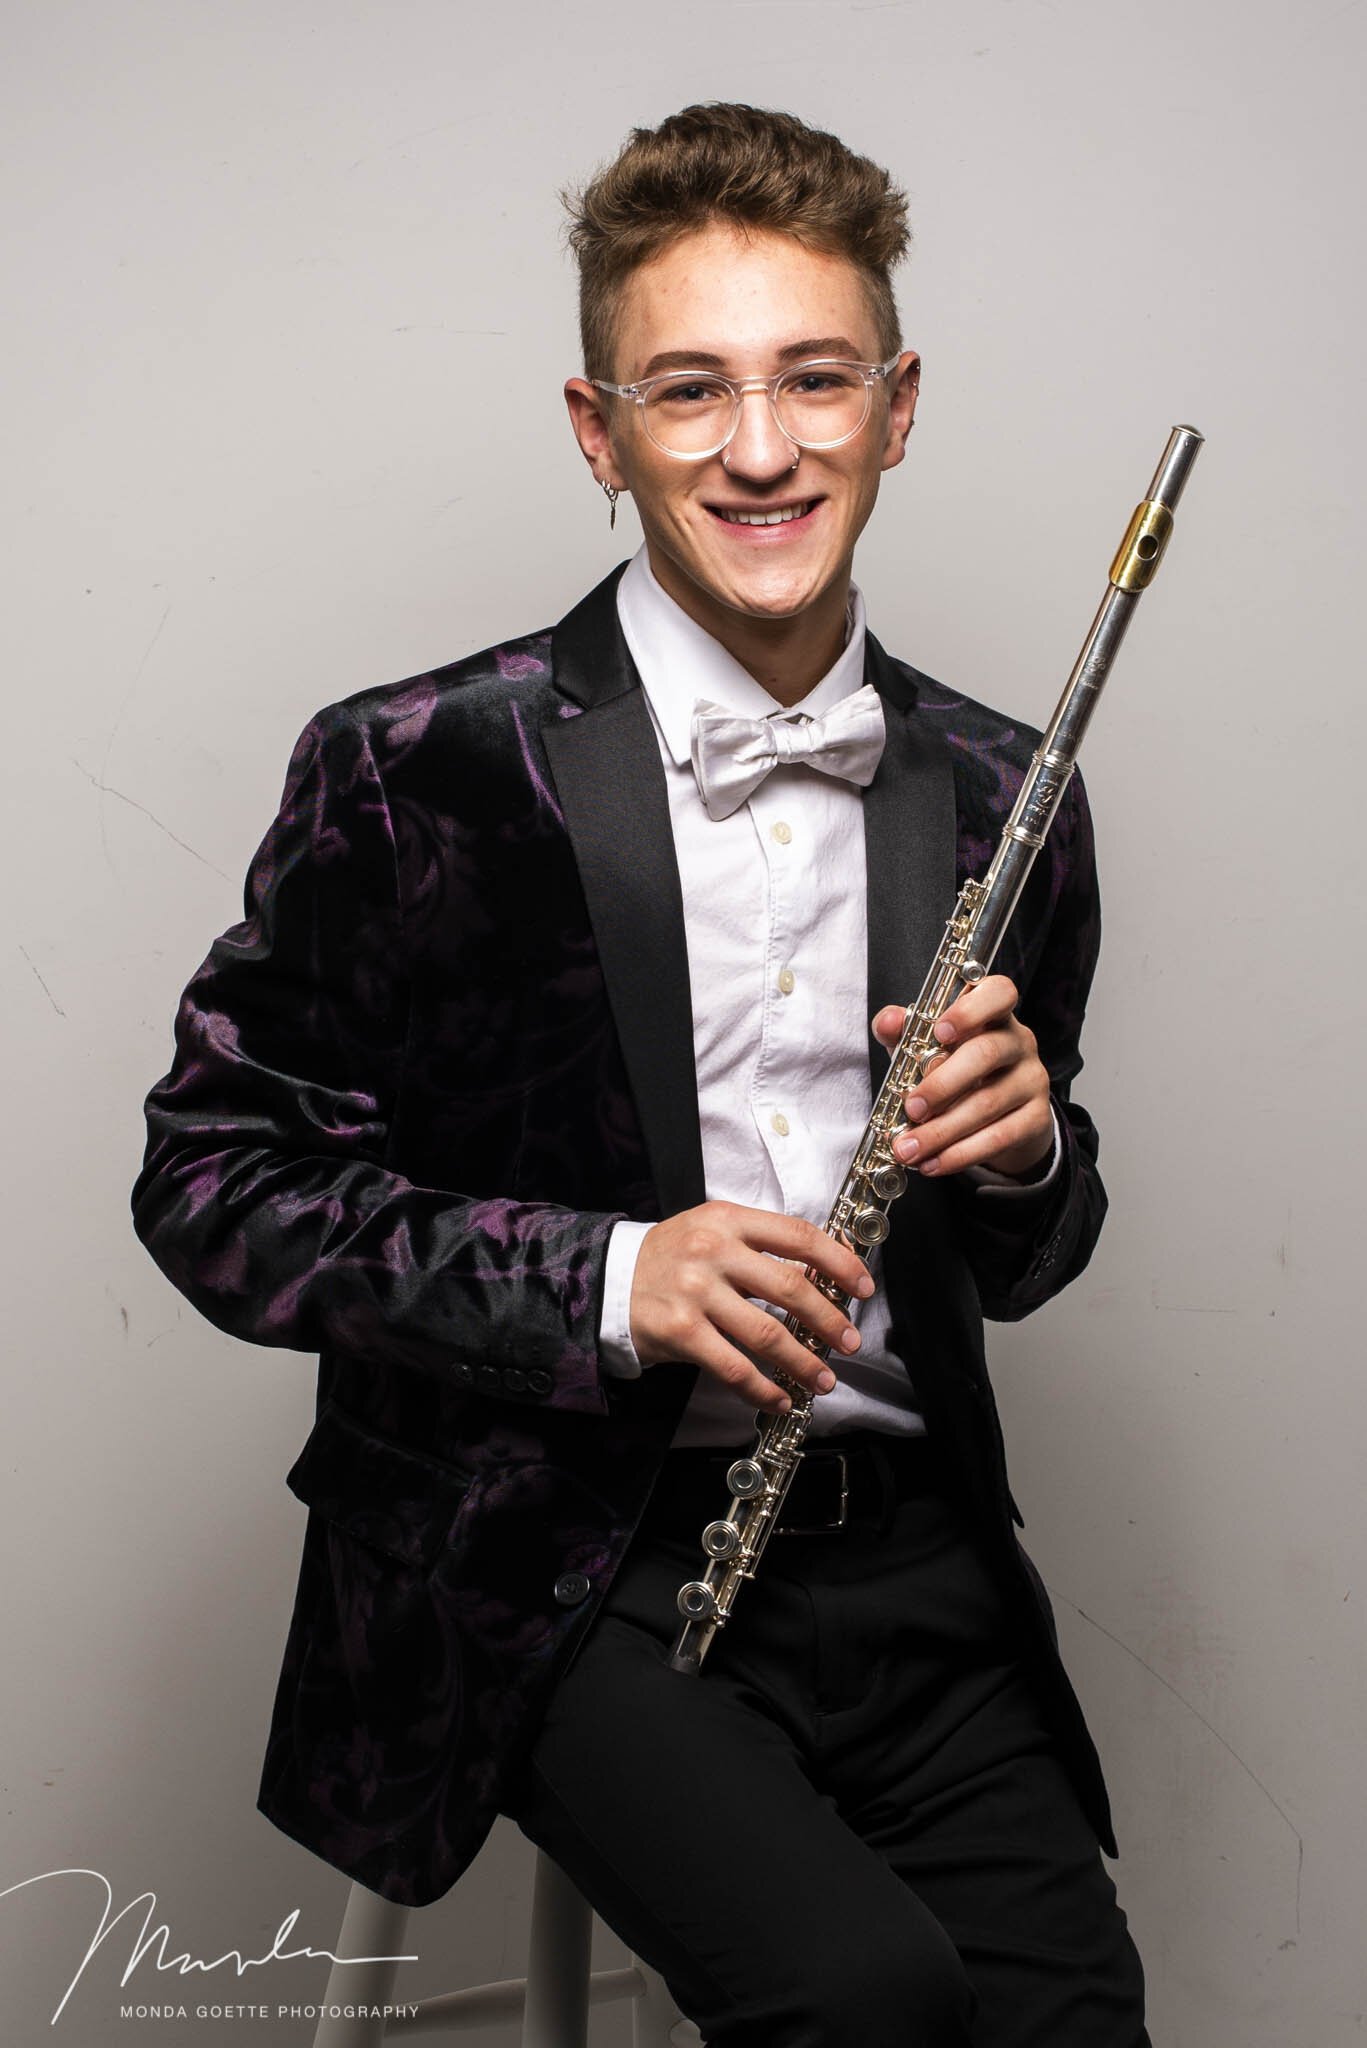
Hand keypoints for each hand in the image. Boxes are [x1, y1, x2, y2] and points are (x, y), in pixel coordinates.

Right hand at [629, 1202, 874, 1414]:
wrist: (608, 1280)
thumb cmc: (671, 1257)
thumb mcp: (713, 1232)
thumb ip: (760, 1247)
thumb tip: (819, 1277)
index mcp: (729, 1220)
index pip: (799, 1236)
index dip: (839, 1262)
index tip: (863, 1287)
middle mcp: (714, 1252)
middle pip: (791, 1288)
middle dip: (829, 1321)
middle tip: (849, 1342)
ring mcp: (696, 1293)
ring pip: (766, 1334)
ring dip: (803, 1362)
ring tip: (823, 1379)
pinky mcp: (681, 1332)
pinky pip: (733, 1367)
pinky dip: (762, 1388)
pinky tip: (779, 1399)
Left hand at [872, 974, 1052, 1178]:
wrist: (1002, 1116)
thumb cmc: (959, 1070)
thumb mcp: (929, 1047)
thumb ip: (906, 1032)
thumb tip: (888, 1021)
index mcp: (994, 1014)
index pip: (999, 992)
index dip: (971, 1009)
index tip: (941, 1030)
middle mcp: (1019, 1042)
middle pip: (986, 1054)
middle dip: (943, 1084)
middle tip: (911, 1107)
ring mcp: (1032, 1079)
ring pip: (988, 1103)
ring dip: (942, 1130)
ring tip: (908, 1148)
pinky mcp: (1037, 1118)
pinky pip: (1000, 1137)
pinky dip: (961, 1154)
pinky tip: (933, 1163)